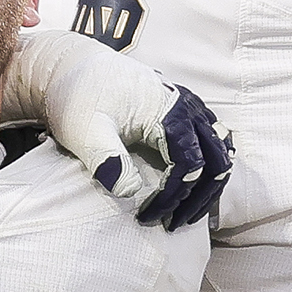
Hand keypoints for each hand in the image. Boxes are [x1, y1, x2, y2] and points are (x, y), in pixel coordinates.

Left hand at [6, 28, 233, 229]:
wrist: (70, 67)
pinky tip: (190, 187)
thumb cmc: (76, 98)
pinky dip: (208, 166)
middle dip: (198, 197)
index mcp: (170, 113)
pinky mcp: (181, 109)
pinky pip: (211, 140)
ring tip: (184, 212)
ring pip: (220, 151)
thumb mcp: (85, 131)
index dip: (172, 196)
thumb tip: (129, 192)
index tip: (149, 216)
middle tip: (173, 224)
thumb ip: (107, 160)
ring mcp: (188, 106)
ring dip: (207, 184)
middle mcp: (187, 108)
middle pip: (216, 161)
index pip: (189, 165)